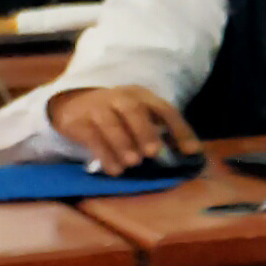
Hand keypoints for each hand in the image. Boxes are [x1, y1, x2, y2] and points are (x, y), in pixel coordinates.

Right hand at [42, 84, 198, 173]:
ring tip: (133, 163)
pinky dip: (104, 154)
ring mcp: (96, 107)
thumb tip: (188, 155)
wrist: (73, 104)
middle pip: (133, 110)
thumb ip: (160, 131)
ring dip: (123, 144)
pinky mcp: (77, 121)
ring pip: (110, 123)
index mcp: (142, 96)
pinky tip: (115, 170)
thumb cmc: (117, 115)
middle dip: (145, 131)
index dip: (180, 129)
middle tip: (153, 152)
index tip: (191, 151)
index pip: (165, 109)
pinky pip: (91, 137)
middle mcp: (120, 97)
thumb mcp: (139, 116)